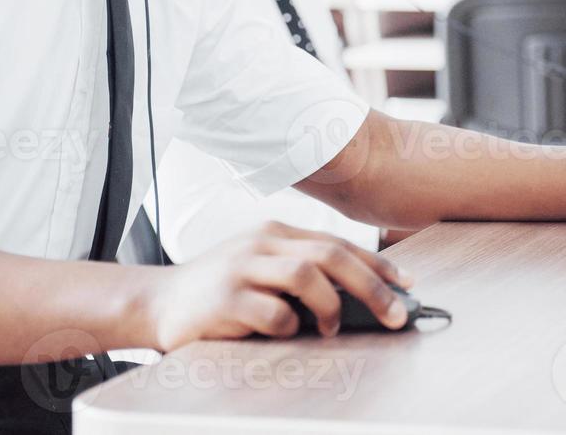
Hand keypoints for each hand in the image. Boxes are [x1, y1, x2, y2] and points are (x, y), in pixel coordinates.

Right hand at [145, 221, 414, 349]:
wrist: (158, 302)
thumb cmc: (219, 290)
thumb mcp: (261, 268)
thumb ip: (300, 272)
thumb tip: (361, 294)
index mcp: (275, 233)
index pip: (337, 242)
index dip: (376, 264)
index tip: (407, 285)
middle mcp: (260, 243)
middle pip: (329, 254)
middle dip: (371, 285)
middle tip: (395, 314)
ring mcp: (241, 267)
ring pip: (305, 274)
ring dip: (330, 304)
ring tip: (331, 326)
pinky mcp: (224, 298)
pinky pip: (273, 312)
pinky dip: (288, 326)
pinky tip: (283, 332)